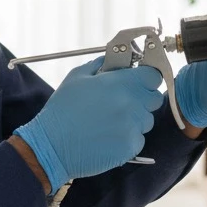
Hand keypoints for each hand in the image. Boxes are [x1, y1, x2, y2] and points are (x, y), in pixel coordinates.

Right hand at [14, 58, 164, 191]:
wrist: (52, 145)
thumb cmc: (62, 110)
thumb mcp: (77, 77)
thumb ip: (100, 64)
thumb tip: (114, 59)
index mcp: (121, 84)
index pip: (153, 76)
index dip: (147, 77)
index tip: (139, 80)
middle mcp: (131, 105)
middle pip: (154, 98)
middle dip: (142, 98)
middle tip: (123, 101)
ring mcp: (132, 128)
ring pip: (146, 120)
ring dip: (134, 119)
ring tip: (109, 121)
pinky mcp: (130, 148)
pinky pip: (138, 139)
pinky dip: (127, 138)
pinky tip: (107, 136)